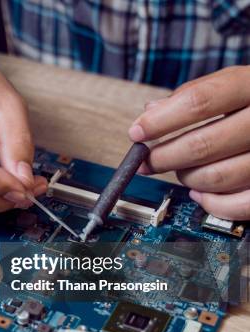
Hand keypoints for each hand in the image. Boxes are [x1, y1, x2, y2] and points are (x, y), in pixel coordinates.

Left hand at [129, 66, 249, 219]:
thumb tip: (151, 110)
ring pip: (218, 177)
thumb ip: (196, 93)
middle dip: (164, 156)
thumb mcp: (236, 83)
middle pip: (203, 144)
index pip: (199, 102)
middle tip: (147, 160)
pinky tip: (199, 192)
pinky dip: (212, 203)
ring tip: (179, 170)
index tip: (137, 131)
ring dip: (187, 178)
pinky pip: (241, 204)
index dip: (160, 121)